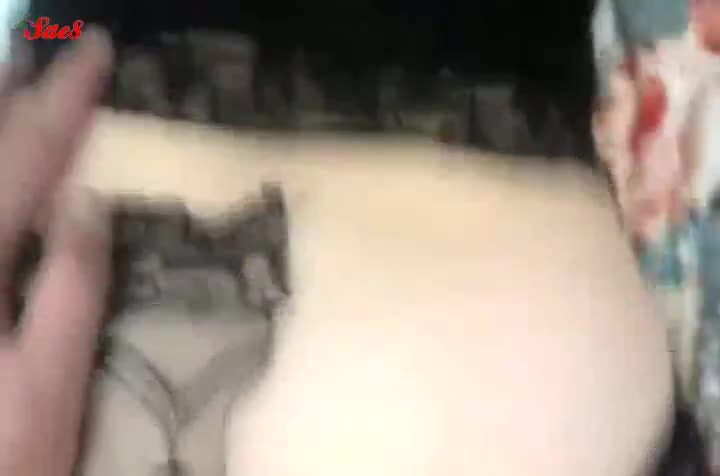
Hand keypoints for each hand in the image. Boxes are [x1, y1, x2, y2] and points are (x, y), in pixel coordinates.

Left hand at [0, 29, 113, 474]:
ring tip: (15, 80)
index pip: (26, 159)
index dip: (64, 102)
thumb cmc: (6, 451)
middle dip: (14, 95)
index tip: (94, 52)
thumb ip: (73, 289)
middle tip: (46, 49)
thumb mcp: (52, 382)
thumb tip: (90, 201)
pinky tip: (9, 171)